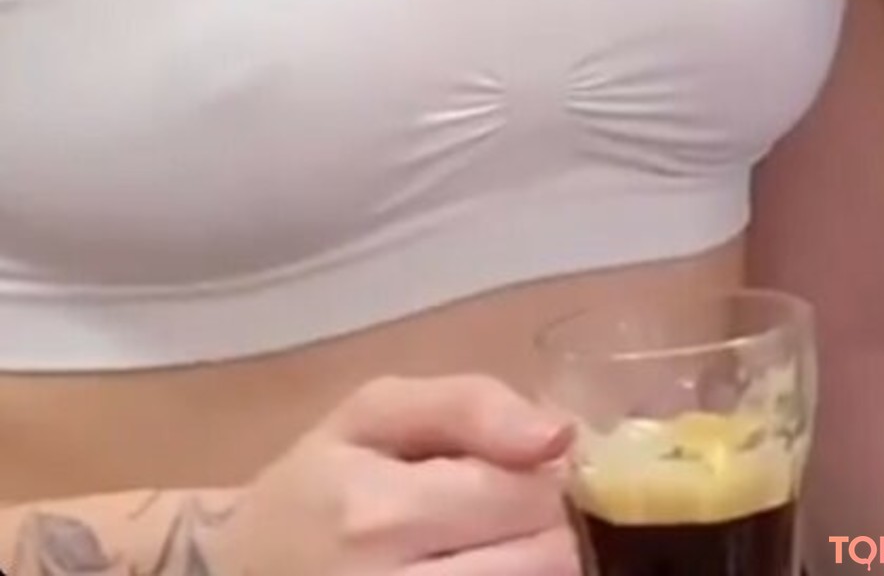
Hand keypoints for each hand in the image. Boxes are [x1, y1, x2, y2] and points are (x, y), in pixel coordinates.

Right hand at [217, 374, 576, 575]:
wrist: (242, 574)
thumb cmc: (314, 487)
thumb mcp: (372, 414)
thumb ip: (470, 406)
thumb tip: (560, 435)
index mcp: (378, 510)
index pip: (528, 492)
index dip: (535, 475)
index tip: (507, 471)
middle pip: (547, 560)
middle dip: (540, 529)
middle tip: (493, 518)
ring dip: (528, 568)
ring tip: (482, 549)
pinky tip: (472, 572)